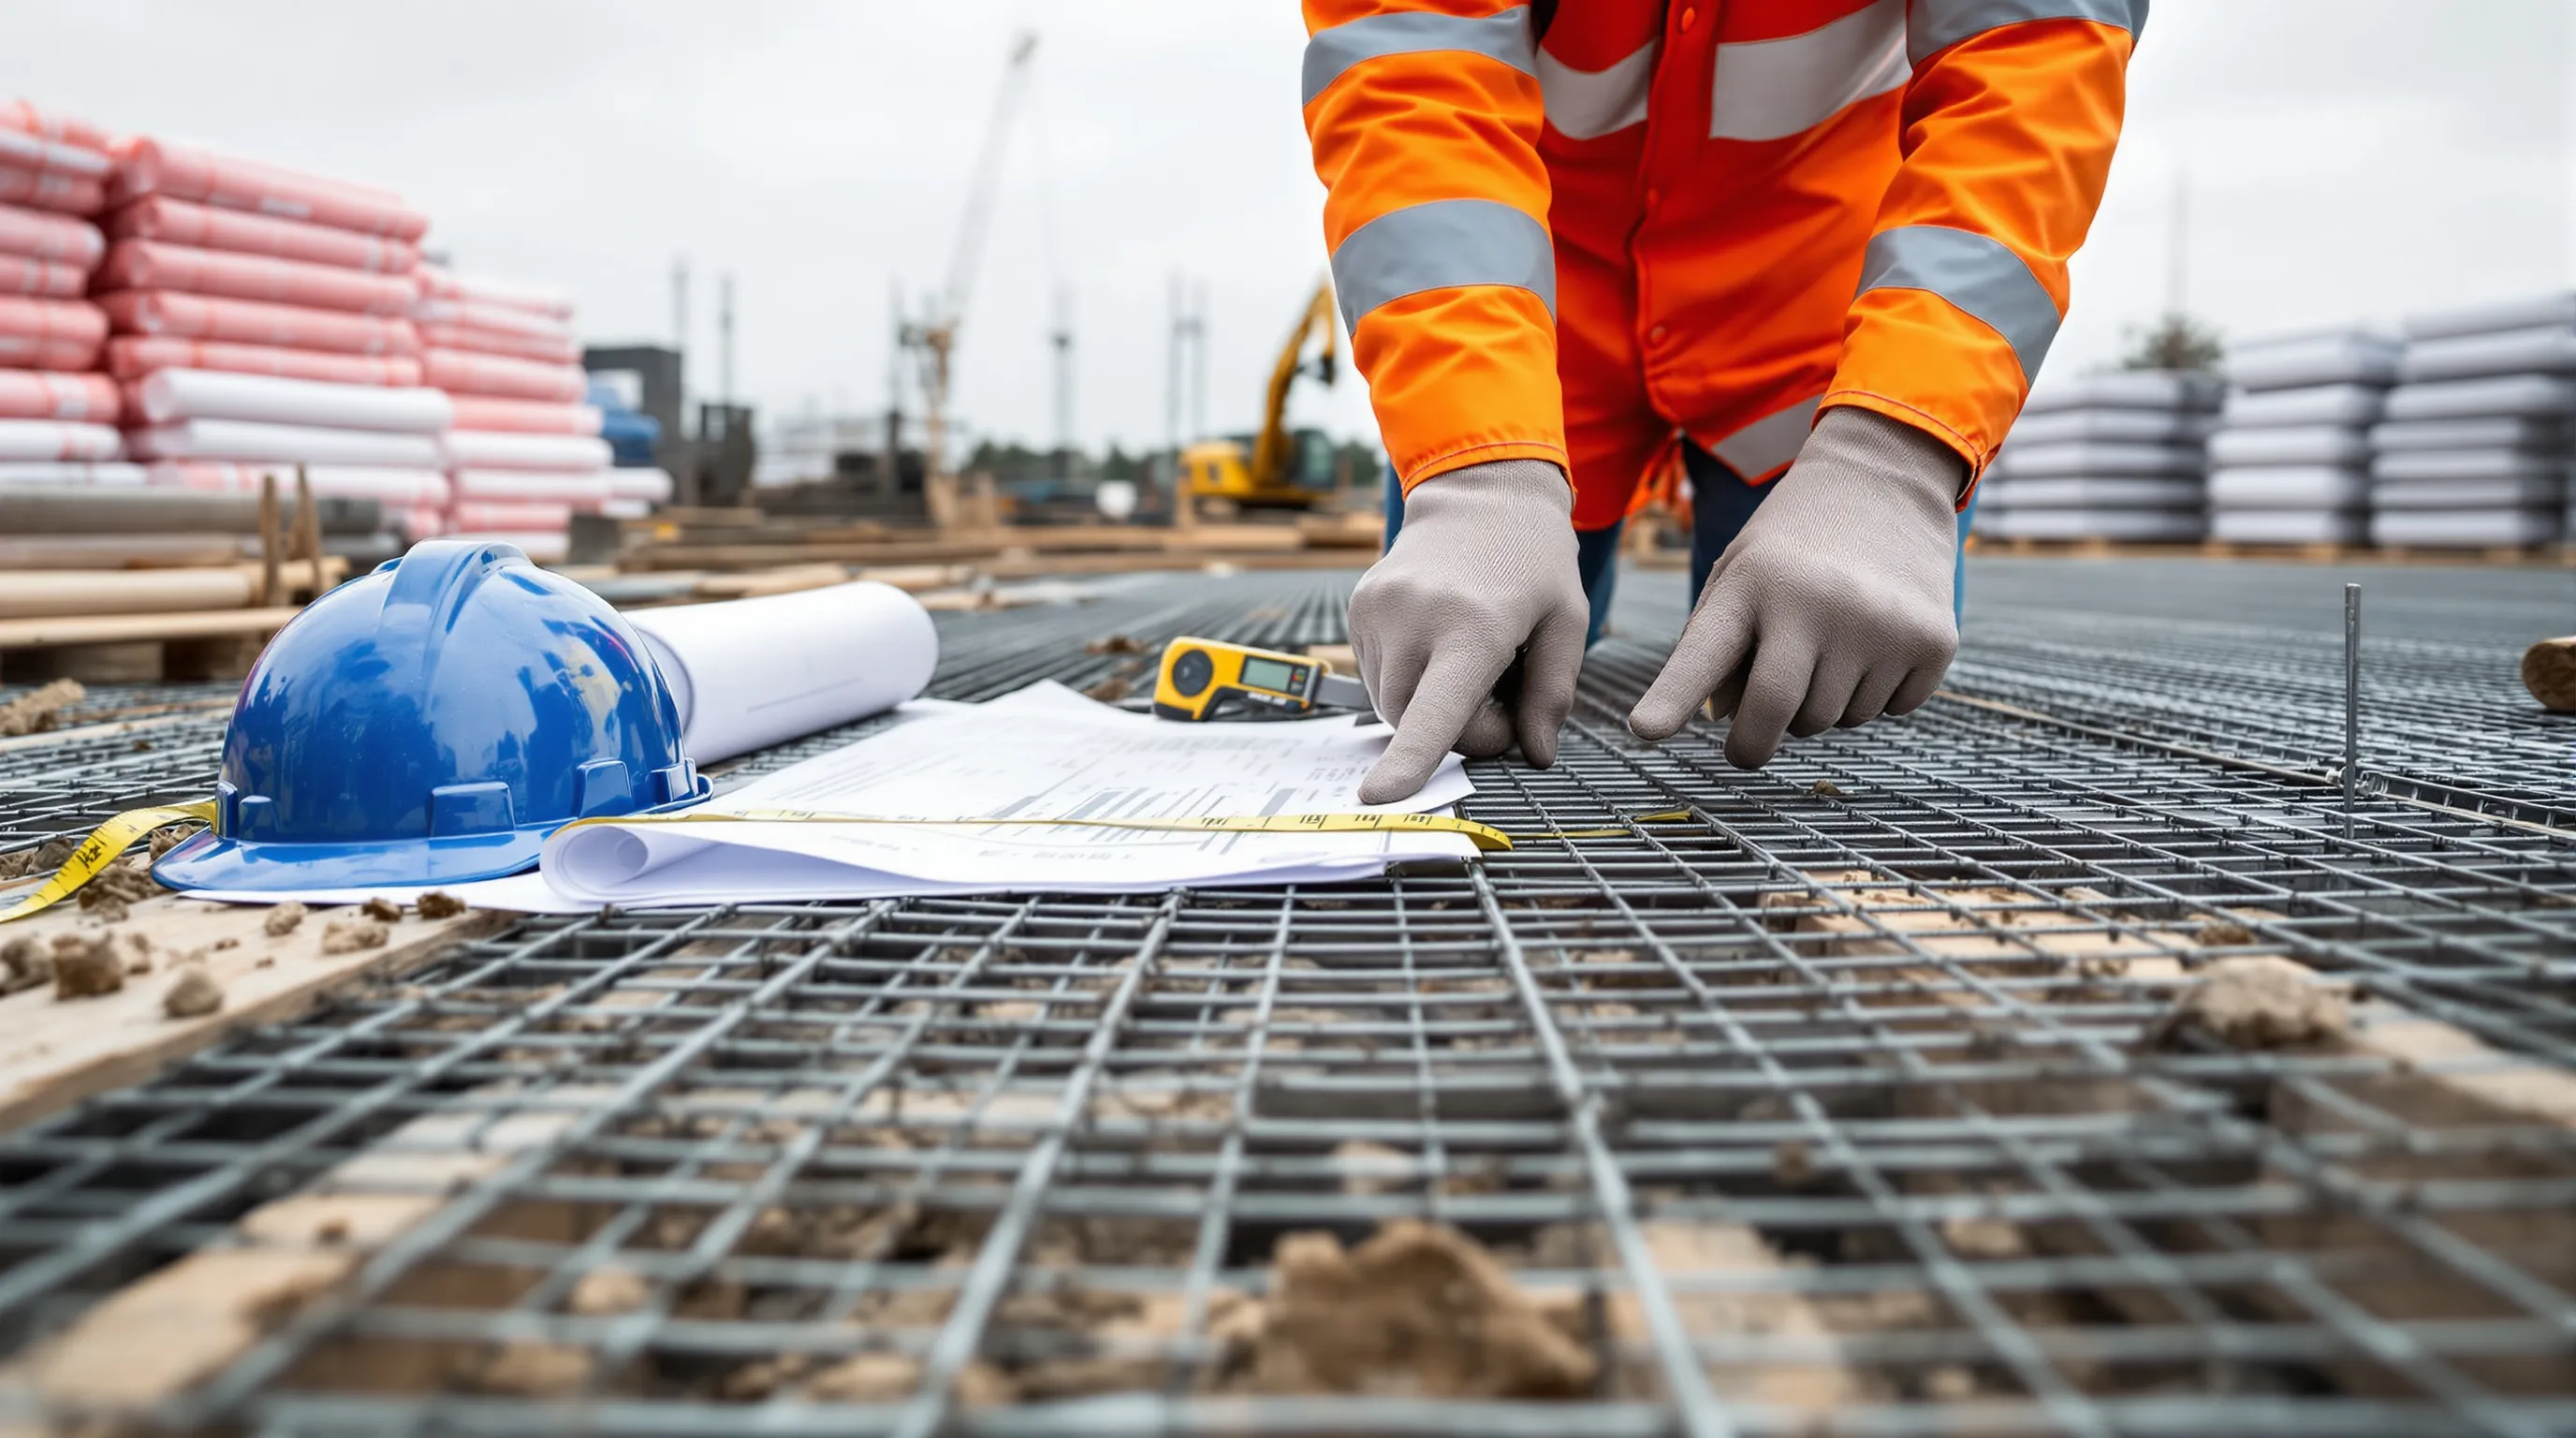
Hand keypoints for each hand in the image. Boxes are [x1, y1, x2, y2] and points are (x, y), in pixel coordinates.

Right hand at [1348, 459, 1588, 802]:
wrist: (1480, 492)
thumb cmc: (1533, 560)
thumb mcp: (1566, 622)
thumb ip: (1552, 695)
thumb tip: (1535, 756)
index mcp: (1473, 627)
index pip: (1436, 711)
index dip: (1410, 761)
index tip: (1379, 798)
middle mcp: (1414, 619)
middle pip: (1417, 724)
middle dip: (1459, 728)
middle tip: (1499, 687)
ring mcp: (1378, 612)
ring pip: (1392, 706)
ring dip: (1429, 704)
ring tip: (1468, 656)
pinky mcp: (1358, 609)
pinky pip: (1377, 676)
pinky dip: (1409, 677)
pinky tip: (1437, 640)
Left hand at [1629, 406, 1963, 766]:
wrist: (1888, 478)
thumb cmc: (1795, 541)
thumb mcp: (1739, 573)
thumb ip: (1716, 647)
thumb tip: (1728, 722)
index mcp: (1753, 583)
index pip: (1706, 656)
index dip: (1673, 699)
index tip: (1644, 731)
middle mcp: (1817, 602)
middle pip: (1777, 716)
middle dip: (1753, 745)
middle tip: (1748, 742)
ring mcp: (1882, 625)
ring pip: (1834, 720)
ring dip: (1821, 705)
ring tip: (1828, 643)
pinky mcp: (1933, 642)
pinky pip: (1889, 711)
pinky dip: (1875, 694)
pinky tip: (1875, 641)